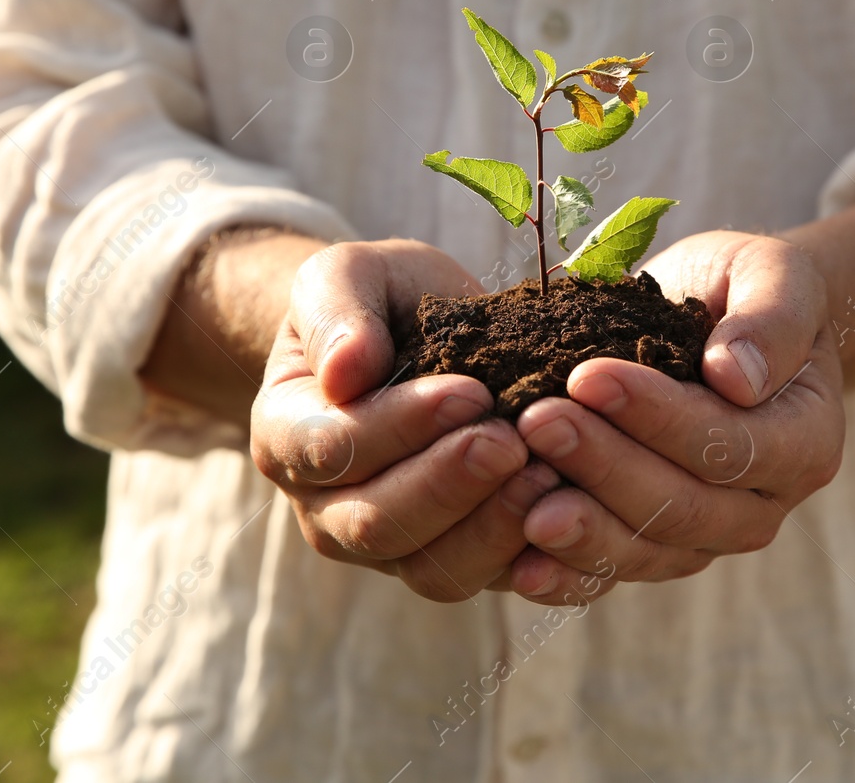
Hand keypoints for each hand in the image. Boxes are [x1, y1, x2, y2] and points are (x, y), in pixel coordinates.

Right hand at [250, 239, 569, 601]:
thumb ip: (336, 312)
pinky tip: (567, 509)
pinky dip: (529, 556)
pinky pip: (487, 580)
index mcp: (287, 434)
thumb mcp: (349, 273)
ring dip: (493, 529)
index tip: (470, 392)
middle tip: (513, 441)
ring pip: (433, 571)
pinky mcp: (452, 561)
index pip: (332, 449)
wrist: (417, 331)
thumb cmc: (379, 299)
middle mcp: (326, 507)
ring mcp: (388, 547)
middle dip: (450, 486)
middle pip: (377, 525)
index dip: (402, 427)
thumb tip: (345, 371)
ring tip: (548, 475)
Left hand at [506, 231, 843, 602]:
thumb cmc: (745, 288)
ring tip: (521, 500)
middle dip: (604, 466)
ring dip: (582, 526)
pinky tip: (522, 566)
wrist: (717, 319)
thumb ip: (770, 319)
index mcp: (805, 440)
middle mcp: (763, 504)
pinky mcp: (658, 549)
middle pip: (684, 506)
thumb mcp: (774, 275)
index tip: (588, 376)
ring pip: (646, 549)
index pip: (732, 444)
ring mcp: (709, 535)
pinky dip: (570, 575)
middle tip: (536, 422)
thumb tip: (735, 377)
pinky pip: (615, 572)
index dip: (659, 417)